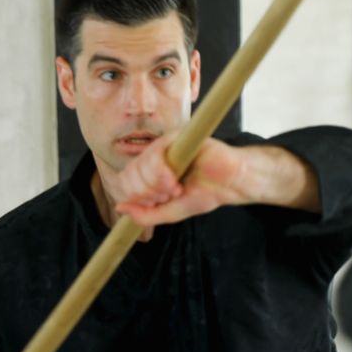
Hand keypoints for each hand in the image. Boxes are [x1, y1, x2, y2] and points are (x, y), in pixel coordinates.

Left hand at [112, 133, 248, 228]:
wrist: (230, 182)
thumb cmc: (206, 193)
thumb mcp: (171, 211)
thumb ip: (146, 214)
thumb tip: (120, 208)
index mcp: (151, 173)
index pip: (126, 182)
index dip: (138, 196)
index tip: (160, 202)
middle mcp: (154, 157)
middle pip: (129, 174)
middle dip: (147, 191)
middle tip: (170, 195)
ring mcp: (163, 146)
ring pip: (140, 164)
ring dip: (155, 183)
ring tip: (176, 188)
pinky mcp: (175, 136)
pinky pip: (154, 152)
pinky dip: (160, 171)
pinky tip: (174, 180)